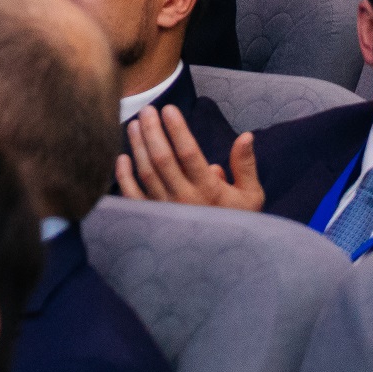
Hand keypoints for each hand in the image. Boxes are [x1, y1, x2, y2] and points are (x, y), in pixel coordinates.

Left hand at [117, 108, 267, 211]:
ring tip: (135, 124)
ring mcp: (165, 210)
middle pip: (162, 159)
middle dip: (153, 131)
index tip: (169, 109)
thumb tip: (246, 136)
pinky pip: (132, 196)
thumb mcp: (250, 196)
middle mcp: (184, 199)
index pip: (189, 153)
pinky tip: (122, 158)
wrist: (223, 262)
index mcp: (209, 190)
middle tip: (147, 109)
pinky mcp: (152, 220)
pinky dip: (124, 177)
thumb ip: (245, 165)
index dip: (177, 129)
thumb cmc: (237, 224)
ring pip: (146, 173)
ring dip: (138, 147)